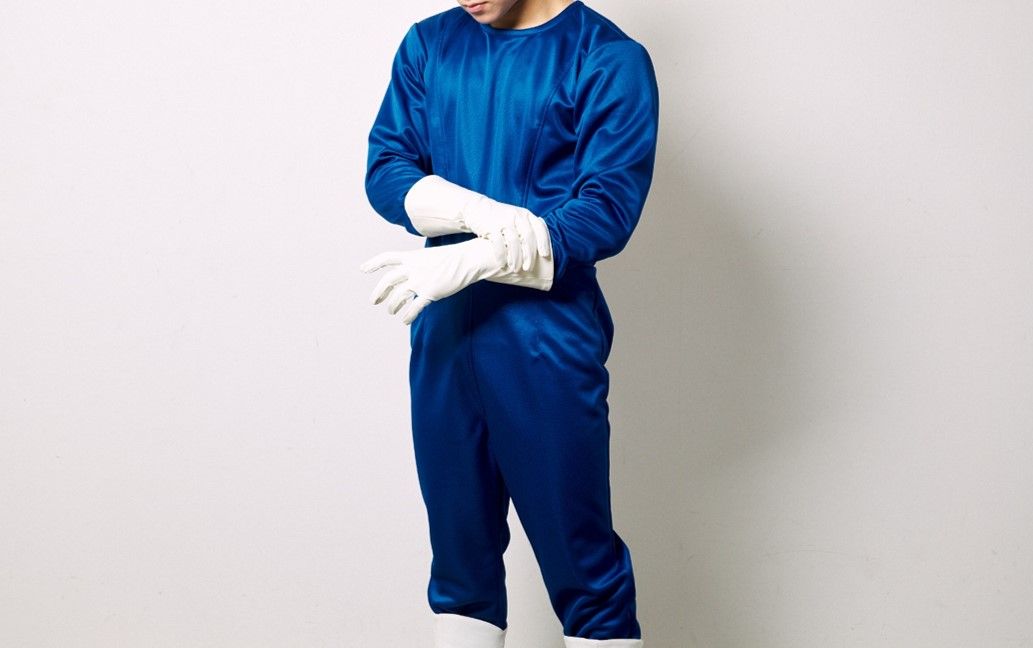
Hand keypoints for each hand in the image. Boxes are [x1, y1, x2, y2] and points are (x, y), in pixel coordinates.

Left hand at [360, 236, 507, 324]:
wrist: (468, 260)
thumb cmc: (451, 258)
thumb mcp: (429, 257)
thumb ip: (415, 266)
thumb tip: (405, 279)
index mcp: (411, 256)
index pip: (387, 258)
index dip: (373, 263)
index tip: (362, 269)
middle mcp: (413, 268)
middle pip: (388, 281)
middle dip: (379, 292)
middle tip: (374, 301)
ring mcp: (420, 281)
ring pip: (398, 297)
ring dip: (392, 306)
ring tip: (391, 311)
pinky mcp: (430, 293)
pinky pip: (413, 308)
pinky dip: (407, 316)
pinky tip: (405, 320)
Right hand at [463, 198, 552, 273]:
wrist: (477, 208)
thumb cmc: (500, 219)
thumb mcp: (515, 218)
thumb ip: (526, 229)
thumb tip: (538, 251)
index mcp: (525, 215)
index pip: (539, 228)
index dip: (543, 242)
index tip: (545, 255)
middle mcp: (516, 216)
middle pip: (528, 237)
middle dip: (529, 255)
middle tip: (528, 268)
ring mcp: (503, 220)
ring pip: (514, 242)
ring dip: (516, 258)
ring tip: (515, 269)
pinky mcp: (491, 226)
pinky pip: (498, 244)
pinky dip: (502, 256)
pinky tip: (503, 264)